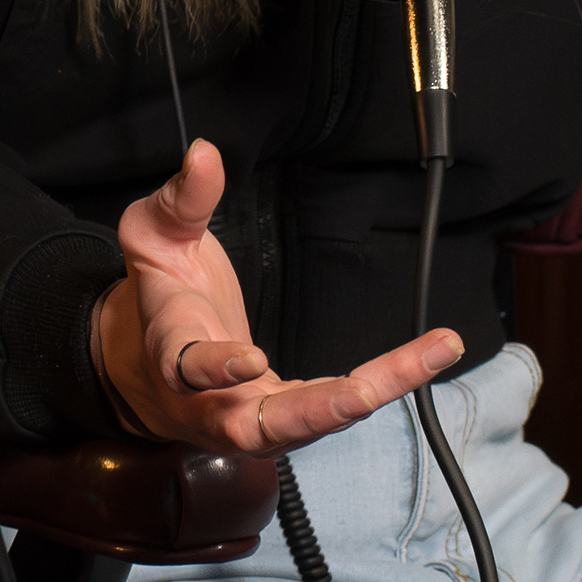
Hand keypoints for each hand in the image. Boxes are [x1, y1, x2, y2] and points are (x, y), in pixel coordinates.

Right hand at [87, 139, 459, 455]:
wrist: (151, 360)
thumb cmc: (159, 294)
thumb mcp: (157, 235)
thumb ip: (182, 199)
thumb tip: (204, 154)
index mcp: (173, 350)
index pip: (187, 367)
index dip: (217, 370)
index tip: (251, 358)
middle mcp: (210, 400)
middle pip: (255, 426)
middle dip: (309, 413)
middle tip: (360, 396)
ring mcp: (250, 415)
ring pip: (307, 423)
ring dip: (366, 398)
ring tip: (424, 360)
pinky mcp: (284, 416)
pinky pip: (336, 407)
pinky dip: (386, 382)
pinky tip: (430, 355)